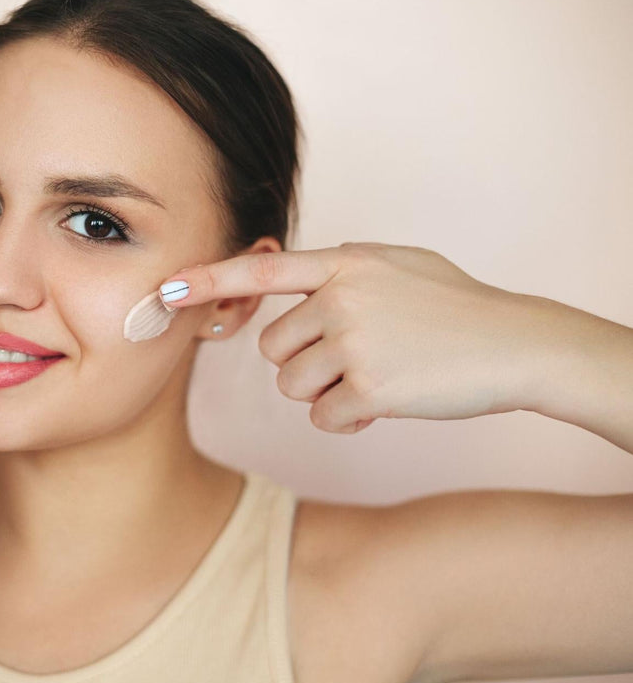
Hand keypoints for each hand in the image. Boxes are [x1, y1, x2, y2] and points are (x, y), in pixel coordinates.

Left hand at [164, 242, 549, 432]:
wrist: (516, 345)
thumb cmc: (458, 307)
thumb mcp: (400, 265)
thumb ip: (345, 268)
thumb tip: (300, 278)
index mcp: (346, 263)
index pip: (262, 269)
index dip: (209, 280)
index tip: (166, 288)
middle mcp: (341, 298)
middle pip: (272, 347)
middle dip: (303, 361)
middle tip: (355, 358)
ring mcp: (354, 342)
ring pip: (291, 385)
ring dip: (325, 392)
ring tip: (377, 376)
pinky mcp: (369, 388)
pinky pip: (322, 417)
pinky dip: (348, 419)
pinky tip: (387, 402)